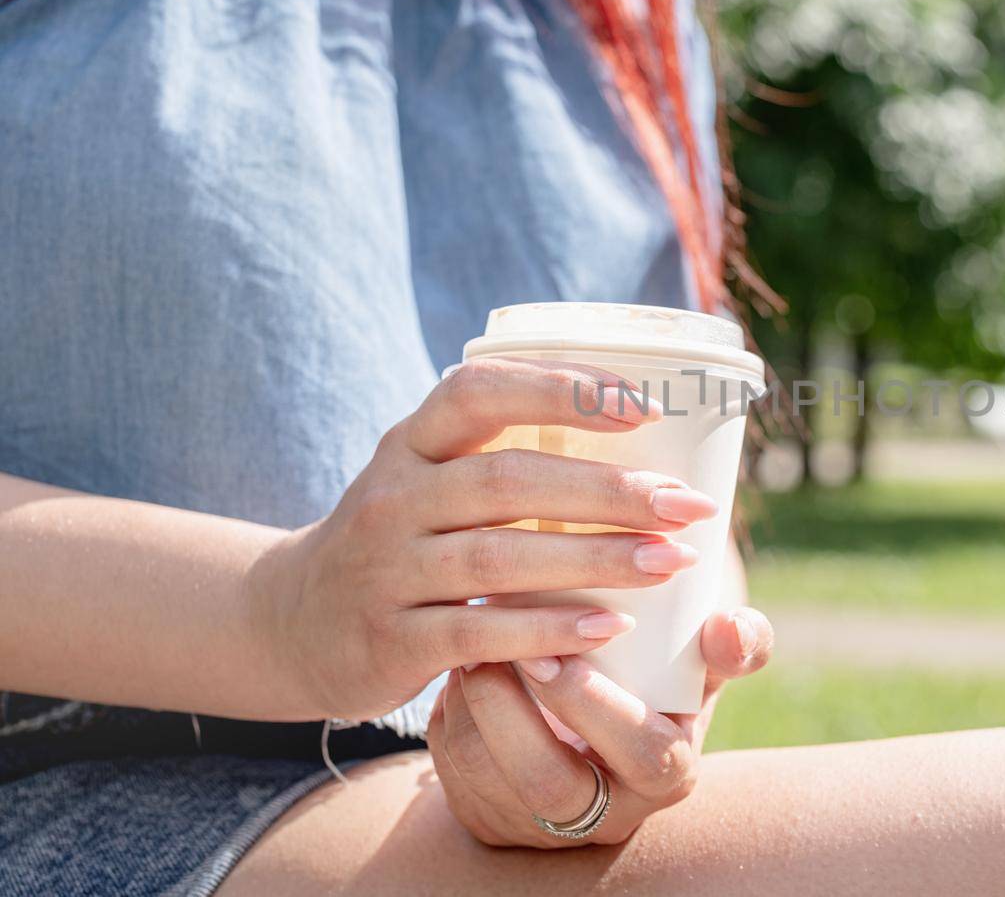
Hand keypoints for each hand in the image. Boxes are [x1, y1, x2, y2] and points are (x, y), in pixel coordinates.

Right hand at [246, 357, 718, 720]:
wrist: (293, 622)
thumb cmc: (400, 538)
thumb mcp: (428, 476)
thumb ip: (504, 451)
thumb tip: (640, 425)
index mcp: (411, 443)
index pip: (479, 392)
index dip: (561, 391)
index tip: (645, 406)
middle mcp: (393, 497)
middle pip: (509, 481)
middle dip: (608, 491)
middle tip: (686, 504)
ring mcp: (385, 569)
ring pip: (500, 556)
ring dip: (596, 558)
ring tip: (671, 559)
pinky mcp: (389, 639)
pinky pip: (479, 631)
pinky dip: (549, 629)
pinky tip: (611, 626)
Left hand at [428, 606, 774, 846]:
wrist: (605, 705)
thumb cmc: (664, 669)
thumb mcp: (703, 658)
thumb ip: (736, 643)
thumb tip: (730, 627)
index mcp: (668, 772)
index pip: (642, 754)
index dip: (595, 706)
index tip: (557, 650)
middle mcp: (605, 813)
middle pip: (549, 783)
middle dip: (513, 713)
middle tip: (496, 647)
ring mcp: (539, 822)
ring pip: (486, 773)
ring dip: (472, 703)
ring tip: (470, 638)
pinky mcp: (487, 816)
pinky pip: (453, 767)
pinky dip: (450, 709)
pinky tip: (459, 660)